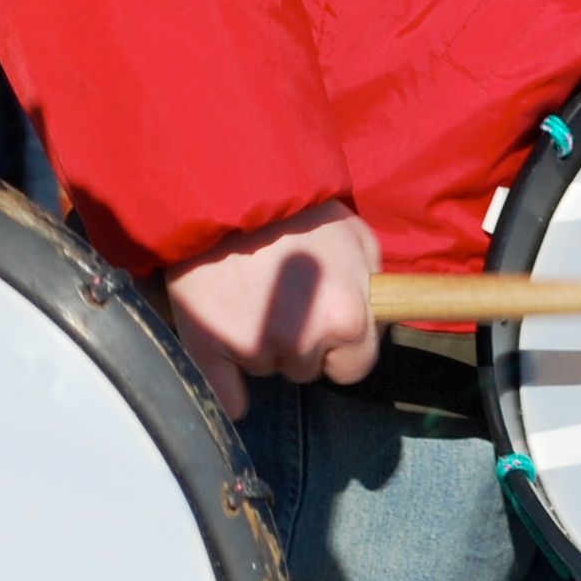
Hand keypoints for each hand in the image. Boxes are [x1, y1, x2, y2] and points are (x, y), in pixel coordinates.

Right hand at [161, 201, 381, 415]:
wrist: (228, 187)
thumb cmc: (297, 210)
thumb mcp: (357, 238)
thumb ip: (370, 286)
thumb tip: (369, 325)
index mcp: (347, 320)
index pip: (354, 368)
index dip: (340, 349)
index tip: (324, 327)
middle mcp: (302, 342)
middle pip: (306, 369)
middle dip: (298, 343)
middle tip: (280, 297)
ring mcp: (252, 348)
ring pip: (266, 367)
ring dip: (261, 343)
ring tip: (249, 295)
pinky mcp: (209, 348)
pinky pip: (225, 393)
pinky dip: (226, 388)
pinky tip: (228, 379)